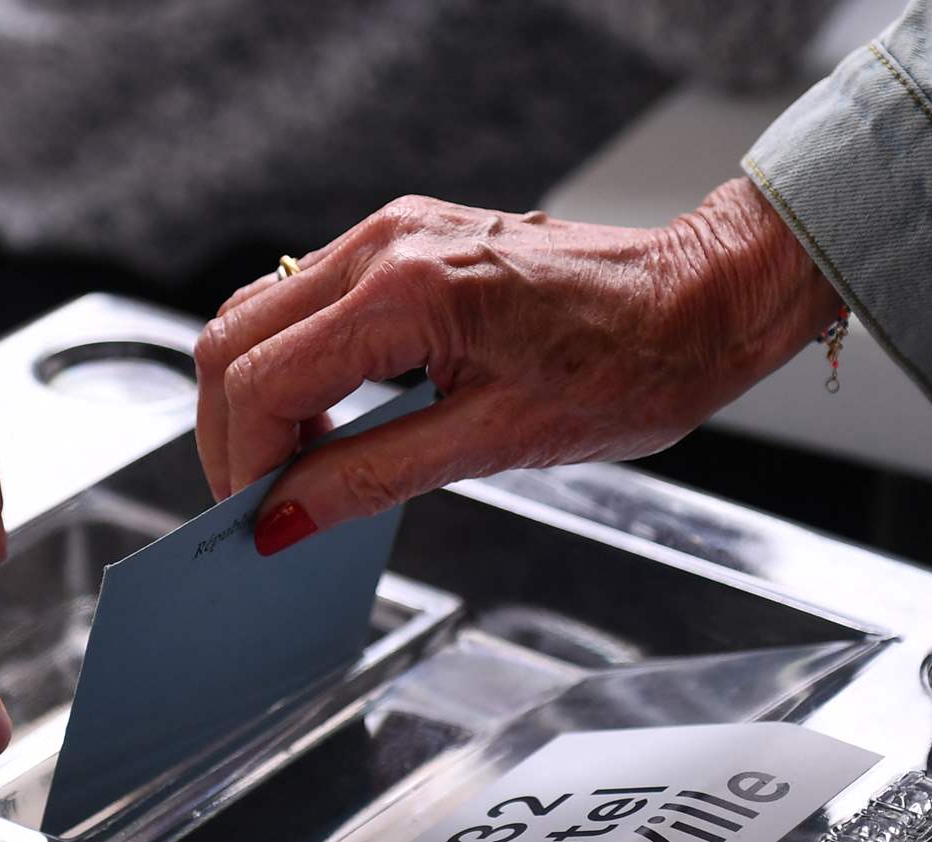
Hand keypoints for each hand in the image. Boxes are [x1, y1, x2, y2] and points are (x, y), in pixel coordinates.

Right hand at [193, 179, 841, 553]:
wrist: (701, 298)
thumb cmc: (633, 364)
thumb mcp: (497, 443)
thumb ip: (373, 476)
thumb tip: (288, 517)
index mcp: (409, 293)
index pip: (262, 379)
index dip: (243, 461)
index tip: (259, 519)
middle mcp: (385, 245)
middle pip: (233, 338)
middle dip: (230, 431)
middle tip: (262, 504)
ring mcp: (390, 233)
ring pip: (257, 313)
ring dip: (256, 396)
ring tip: (298, 466)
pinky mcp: (404, 240)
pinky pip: (305, 299)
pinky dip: (292, 363)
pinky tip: (329, 417)